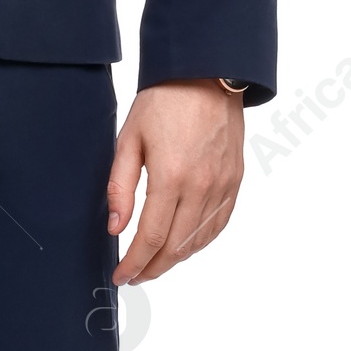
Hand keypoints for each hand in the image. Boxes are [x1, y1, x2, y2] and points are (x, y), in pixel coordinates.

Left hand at [107, 80, 243, 283]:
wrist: (207, 73)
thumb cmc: (164, 101)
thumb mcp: (129, 139)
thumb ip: (120, 187)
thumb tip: (116, 228)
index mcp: (171, 177)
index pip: (151, 238)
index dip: (134, 264)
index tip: (121, 277)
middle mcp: (201, 187)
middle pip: (176, 248)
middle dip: (152, 269)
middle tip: (134, 275)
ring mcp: (222, 185)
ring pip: (199, 241)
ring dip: (175, 259)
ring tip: (154, 264)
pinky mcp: (235, 180)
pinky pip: (219, 223)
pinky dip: (200, 242)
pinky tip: (184, 245)